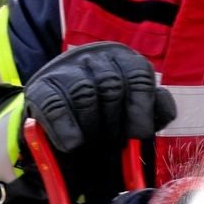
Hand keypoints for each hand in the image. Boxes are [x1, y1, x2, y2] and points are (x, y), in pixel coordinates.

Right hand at [24, 42, 175, 153]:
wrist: (59, 115)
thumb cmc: (106, 113)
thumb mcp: (134, 108)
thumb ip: (155, 108)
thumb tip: (163, 109)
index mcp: (123, 58)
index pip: (138, 75)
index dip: (141, 107)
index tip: (139, 134)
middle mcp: (95, 57)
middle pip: (112, 86)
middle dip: (115, 123)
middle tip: (114, 146)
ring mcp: (65, 69)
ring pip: (84, 94)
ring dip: (92, 127)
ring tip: (94, 146)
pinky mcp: (40, 87)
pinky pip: (55, 105)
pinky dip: (65, 128)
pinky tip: (72, 145)